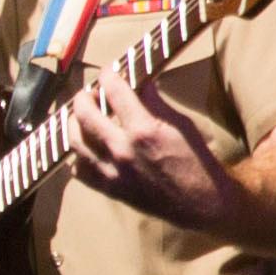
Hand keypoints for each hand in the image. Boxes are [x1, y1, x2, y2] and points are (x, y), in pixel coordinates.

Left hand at [65, 66, 236, 228]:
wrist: (200, 202)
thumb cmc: (195, 161)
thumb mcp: (180, 124)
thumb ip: (155, 102)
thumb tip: (141, 82)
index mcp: (143, 130)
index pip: (115, 91)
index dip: (108, 76)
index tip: (108, 72)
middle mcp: (122, 150)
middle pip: (85, 114)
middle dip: (84, 96)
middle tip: (90, 92)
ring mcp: (112, 171)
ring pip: (75, 141)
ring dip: (75, 123)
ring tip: (82, 116)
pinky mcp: (108, 189)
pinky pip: (79, 170)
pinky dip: (78, 156)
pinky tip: (87, 148)